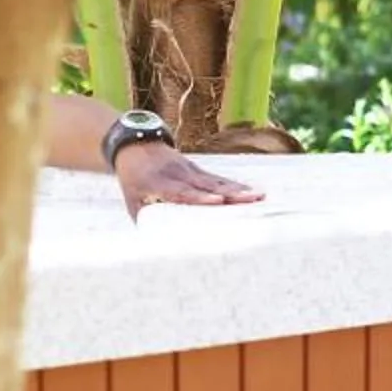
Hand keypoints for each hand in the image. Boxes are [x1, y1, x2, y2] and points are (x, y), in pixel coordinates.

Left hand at [113, 142, 262, 215]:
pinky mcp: (199, 170)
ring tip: (260, 196)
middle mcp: (180, 175)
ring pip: (217, 181)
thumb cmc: (133, 179)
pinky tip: (253, 191)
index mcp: (161, 183)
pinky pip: (218, 179)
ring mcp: (191, 171)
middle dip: (231, 194)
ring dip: (239, 189)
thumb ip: (143, 220)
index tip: (218, 202)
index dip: (200, 198)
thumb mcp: (131, 199)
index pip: (182, 192)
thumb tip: (152, 244)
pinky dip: (235, 185)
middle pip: (208, 186)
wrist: (135, 146)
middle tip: (252, 199)